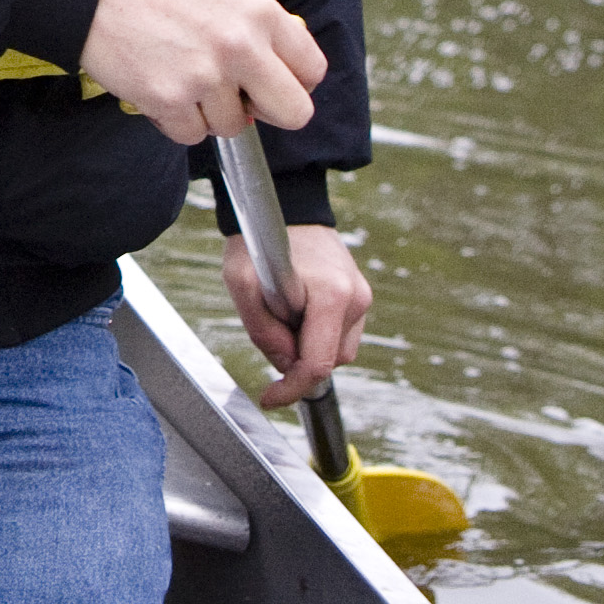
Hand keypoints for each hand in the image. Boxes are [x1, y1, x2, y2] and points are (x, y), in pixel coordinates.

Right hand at [77, 0, 323, 143]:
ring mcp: (204, 77)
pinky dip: (175, 119)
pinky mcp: (168, 99)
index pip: (311, 69)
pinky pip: (190, 134)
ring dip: (209, 112)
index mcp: (258, 12)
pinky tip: (159, 88)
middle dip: (268, 111)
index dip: (294, 81)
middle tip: (240, 97)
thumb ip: (256, 22)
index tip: (271, 82)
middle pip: (293, 113)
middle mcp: (240, 46)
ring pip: (233, 127)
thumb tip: (283, 59)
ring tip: (180, 79)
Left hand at [225, 222, 371, 407]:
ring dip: (307, 344)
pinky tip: (295, 306)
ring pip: (337, 348)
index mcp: (332, 296)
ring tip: (280, 308)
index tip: (268, 398)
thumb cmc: (259, 240)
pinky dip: (316, 331)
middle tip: (268, 327)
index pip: (318, 363)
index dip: (291, 388)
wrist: (285, 204)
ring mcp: (362, 296)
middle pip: (331, 359)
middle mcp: (356, 299)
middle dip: (298, 358)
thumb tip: (284, 364)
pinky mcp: (360, 294)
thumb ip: (261, 330)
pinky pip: (339, 331)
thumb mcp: (240, 282)